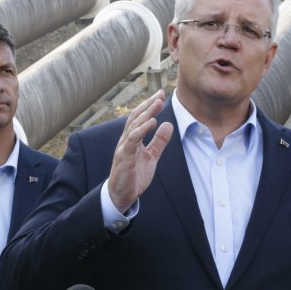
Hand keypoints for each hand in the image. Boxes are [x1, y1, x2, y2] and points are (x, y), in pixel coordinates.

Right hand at [108, 90, 173, 212]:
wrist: (122, 196)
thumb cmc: (134, 176)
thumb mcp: (151, 157)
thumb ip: (159, 141)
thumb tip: (168, 124)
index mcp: (132, 139)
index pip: (140, 117)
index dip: (150, 105)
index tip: (161, 94)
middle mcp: (126, 140)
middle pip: (136, 117)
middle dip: (149, 104)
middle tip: (160, 93)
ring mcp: (124, 147)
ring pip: (134, 125)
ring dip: (147, 113)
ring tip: (158, 103)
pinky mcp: (124, 157)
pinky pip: (133, 140)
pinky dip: (142, 129)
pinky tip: (152, 122)